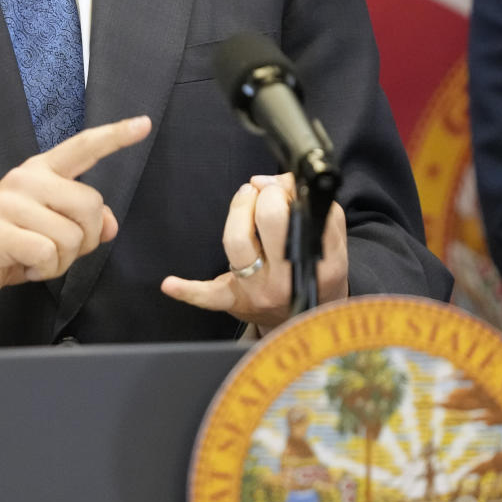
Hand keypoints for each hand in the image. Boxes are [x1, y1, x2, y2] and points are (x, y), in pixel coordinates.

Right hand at [0, 115, 151, 311]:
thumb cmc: (6, 241)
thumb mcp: (47, 226)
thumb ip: (80, 220)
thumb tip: (109, 225)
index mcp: (41, 171)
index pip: (83, 147)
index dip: (116, 136)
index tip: (144, 124)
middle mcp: (26, 178)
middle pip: (90, 205)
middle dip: (85, 239)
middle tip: (56, 250)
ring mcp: (9, 203)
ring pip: (70, 237)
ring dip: (59, 262)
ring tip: (33, 257)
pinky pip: (46, 255)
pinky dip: (42, 271)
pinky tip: (21, 266)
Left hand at [160, 173, 347, 329]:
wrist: (308, 321)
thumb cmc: (315, 271)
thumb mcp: (331, 243)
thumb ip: (316, 205)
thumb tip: (278, 180)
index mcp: (320, 263)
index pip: (300, 217)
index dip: (285, 192)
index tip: (281, 185)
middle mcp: (288, 280)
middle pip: (269, 223)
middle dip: (264, 195)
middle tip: (265, 190)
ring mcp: (258, 292)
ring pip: (237, 242)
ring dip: (238, 211)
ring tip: (246, 197)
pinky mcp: (233, 302)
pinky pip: (208, 297)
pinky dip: (188, 290)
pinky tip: (170, 284)